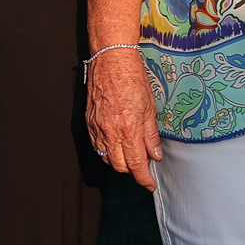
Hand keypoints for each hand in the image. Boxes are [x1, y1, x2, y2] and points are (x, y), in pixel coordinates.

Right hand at [85, 47, 162, 190]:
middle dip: (132, 170)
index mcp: (129, 127)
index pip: (136, 164)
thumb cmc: (133, 78)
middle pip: (119, 166)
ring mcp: (97, 127)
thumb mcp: (150, 107)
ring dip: (119, 161)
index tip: (150, 184)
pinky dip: (107, 151)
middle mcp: (110, 131)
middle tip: (143, 165)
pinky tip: (116, 144)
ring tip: (131, 153)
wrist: (111, 60)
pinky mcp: (89, 123)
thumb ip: (151, 135)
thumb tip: (155, 155)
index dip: (144, 178)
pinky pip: (97, 146)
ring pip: (107, 158)